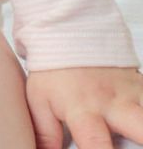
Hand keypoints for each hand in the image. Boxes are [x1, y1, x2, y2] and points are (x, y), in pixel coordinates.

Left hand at [26, 66, 142, 148]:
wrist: (67, 32)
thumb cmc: (53, 71)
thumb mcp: (39, 100)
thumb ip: (47, 133)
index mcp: (84, 109)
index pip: (96, 144)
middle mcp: (113, 103)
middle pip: (141, 128)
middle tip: (134, 144)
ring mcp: (132, 94)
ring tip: (139, 134)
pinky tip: (141, 122)